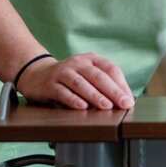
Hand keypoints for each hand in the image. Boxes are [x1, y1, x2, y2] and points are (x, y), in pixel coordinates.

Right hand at [16, 53, 134, 109]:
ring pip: (81, 84)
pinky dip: (73, 100)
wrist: (36, 74)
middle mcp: (78, 63)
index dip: (121, 85)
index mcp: (92, 59)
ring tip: (107, 106)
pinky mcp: (50, 84)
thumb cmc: (69, 78)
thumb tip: (124, 99)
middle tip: (124, 104)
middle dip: (113, 91)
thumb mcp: (87, 75)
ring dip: (95, 95)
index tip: (129, 100)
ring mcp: (63, 73)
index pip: (111, 69)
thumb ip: (103, 84)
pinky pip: (63, 92)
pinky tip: (82, 107)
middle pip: (98, 76)